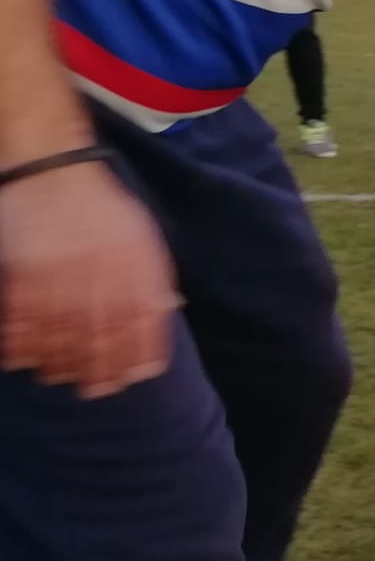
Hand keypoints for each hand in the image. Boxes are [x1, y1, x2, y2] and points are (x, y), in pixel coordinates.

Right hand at [0, 160, 178, 397]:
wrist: (53, 170)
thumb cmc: (102, 205)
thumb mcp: (141, 233)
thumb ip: (152, 273)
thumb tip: (166, 311)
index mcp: (134, 261)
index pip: (143, 318)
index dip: (140, 352)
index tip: (136, 376)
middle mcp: (100, 271)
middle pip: (102, 332)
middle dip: (100, 367)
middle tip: (97, 390)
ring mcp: (60, 272)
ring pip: (62, 331)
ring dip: (61, 361)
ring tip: (62, 378)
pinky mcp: (24, 271)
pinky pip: (23, 316)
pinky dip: (23, 342)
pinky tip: (25, 360)